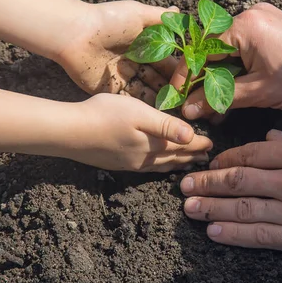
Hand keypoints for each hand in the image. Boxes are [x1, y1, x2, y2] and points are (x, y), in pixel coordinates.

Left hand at [57, 1, 179, 104]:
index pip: (167, 61)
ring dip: (159, 100)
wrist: (75, 34)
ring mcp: (123, 77)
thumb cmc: (108, 20)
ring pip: (147, 92)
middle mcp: (136, 62)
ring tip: (175, 110)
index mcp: (143, 45)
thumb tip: (180, 13)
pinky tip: (156, 114)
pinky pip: (130, 100)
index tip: (191, 81)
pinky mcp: (111, 90)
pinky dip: (142, 107)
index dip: (178, 71)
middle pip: (159, 79)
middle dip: (172, 88)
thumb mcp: (137, 13)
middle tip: (187, 100)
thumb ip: (160, 17)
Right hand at [59, 94, 211, 171]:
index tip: (212, 145)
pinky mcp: (117, 164)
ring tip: (188, 165)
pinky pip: (147, 168)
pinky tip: (156, 166)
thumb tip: (192, 137)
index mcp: (153, 144)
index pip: (182, 145)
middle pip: (174, 158)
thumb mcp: (139, 114)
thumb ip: (166, 126)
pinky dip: (159, 168)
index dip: (198, 144)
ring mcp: (130, 163)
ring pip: (160, 166)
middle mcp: (144, 158)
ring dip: (176, 164)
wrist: (68, 133)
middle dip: (191, 157)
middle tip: (206, 158)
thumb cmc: (103, 116)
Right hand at [171, 3, 281, 119]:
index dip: (186, 77)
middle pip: (213, 50)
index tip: (175, 97)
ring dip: (220, 77)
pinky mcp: (271, 27)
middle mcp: (250, 15)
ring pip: (228, 51)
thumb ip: (221, 98)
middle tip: (193, 105)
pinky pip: (244, 47)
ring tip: (213, 107)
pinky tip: (232, 93)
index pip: (201, 51)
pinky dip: (236, 69)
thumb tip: (191, 108)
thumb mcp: (260, 92)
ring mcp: (262, 19)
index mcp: (244, 26)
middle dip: (203, 80)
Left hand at [179, 130, 281, 260]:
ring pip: (243, 208)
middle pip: (238, 180)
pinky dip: (234, 234)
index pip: (250, 154)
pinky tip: (214, 232)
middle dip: (207, 183)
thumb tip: (270, 139)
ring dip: (211, 208)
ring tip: (188, 209)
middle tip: (184, 186)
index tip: (211, 163)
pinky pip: (260, 237)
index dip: (225, 159)